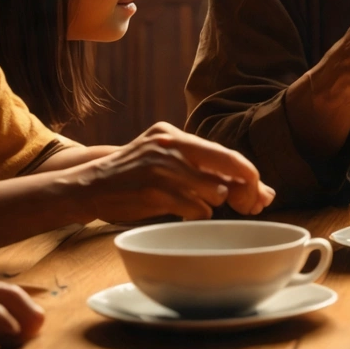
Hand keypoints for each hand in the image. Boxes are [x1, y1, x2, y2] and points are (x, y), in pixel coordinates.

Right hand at [71, 122, 275, 221]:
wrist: (87, 186)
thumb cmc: (134, 176)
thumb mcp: (166, 159)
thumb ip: (206, 170)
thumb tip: (262, 191)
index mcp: (175, 134)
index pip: (228, 154)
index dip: (251, 177)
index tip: (262, 196)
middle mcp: (171, 145)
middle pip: (230, 168)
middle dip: (245, 191)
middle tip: (249, 206)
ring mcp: (162, 167)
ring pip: (215, 192)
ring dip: (212, 204)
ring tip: (192, 203)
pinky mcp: (154, 191)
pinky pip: (195, 209)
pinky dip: (195, 214)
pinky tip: (180, 210)